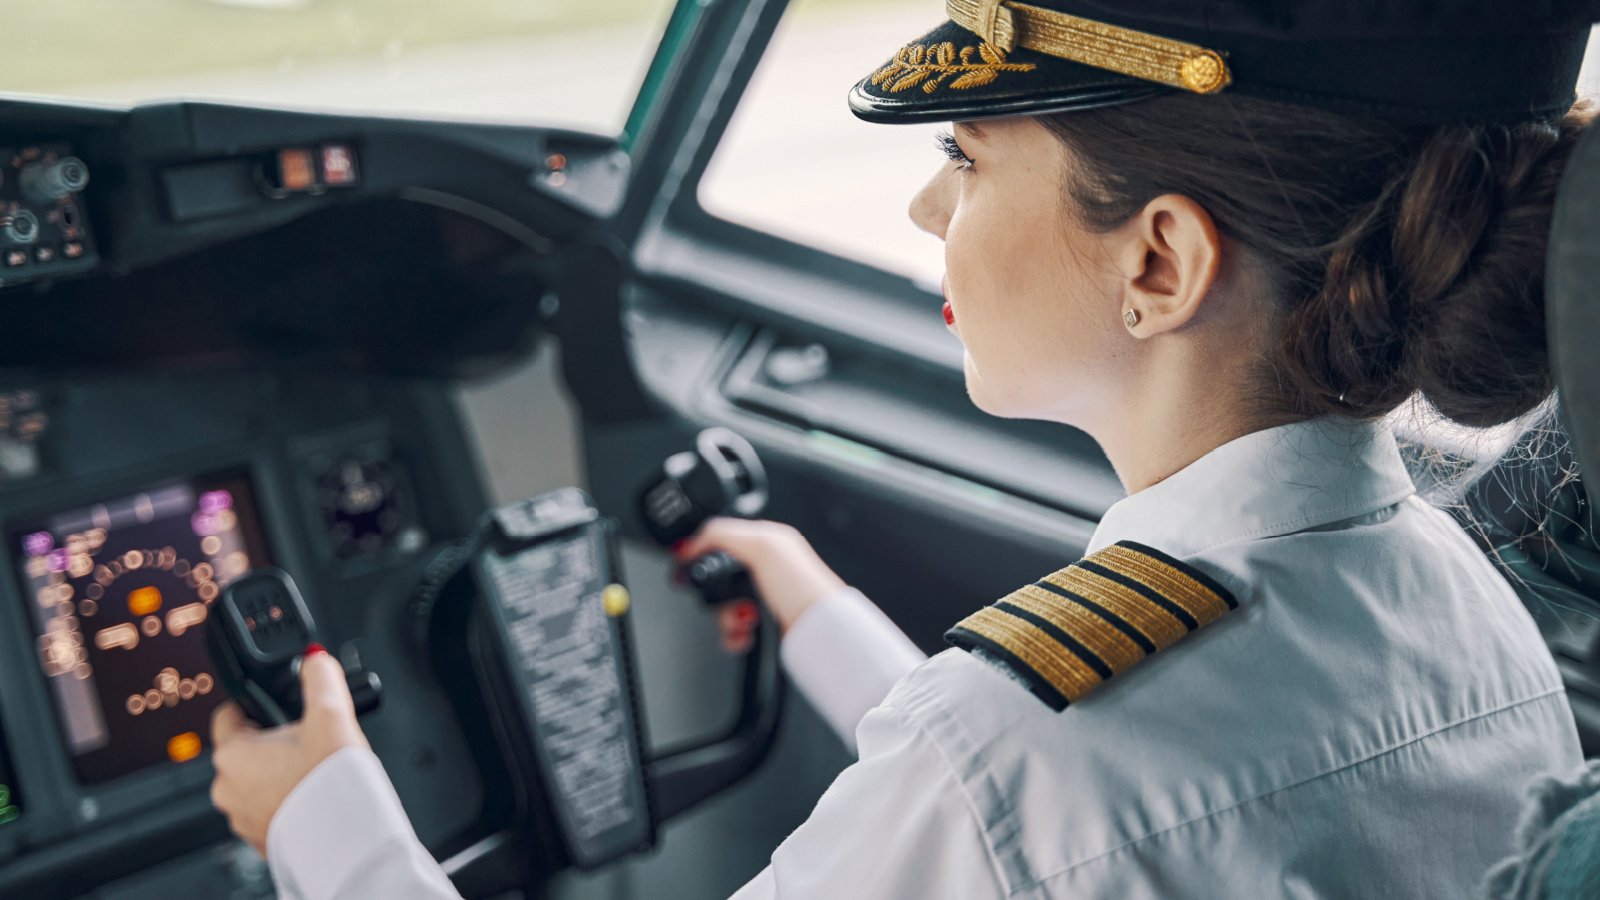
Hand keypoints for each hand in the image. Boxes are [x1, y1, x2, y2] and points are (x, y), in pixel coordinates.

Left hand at [209, 647, 367, 855]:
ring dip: (280, 771)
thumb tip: (317, 660)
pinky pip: (270, 808)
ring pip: (257, 781)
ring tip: (316, 767)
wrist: (346, 839)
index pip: (227, 715)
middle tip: (309, 736)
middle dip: (274, 740)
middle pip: (246, 749)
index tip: (273, 703)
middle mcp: (227, 789)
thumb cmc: (330, 783)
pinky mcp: (262, 840)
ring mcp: (242, 818)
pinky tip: (316, 793)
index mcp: (232, 754)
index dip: (252, 703)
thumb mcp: (331, 713)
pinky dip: (289, 798)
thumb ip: (321, 677)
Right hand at [675, 518, 845, 636]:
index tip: (689, 563)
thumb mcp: (761, 546)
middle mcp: (765, 568)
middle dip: (717, 594)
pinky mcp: (763, 623)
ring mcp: (763, 597)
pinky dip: (733, 635)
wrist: (819, 629)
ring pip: (722, 607)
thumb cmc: (803, 586)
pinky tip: (744, 634)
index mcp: (767, 541)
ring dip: (727, 618)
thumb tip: (693, 541)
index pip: (721, 538)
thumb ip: (723, 535)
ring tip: (745, 620)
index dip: (702, 550)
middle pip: (718, 578)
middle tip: (730, 598)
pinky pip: (733, 629)